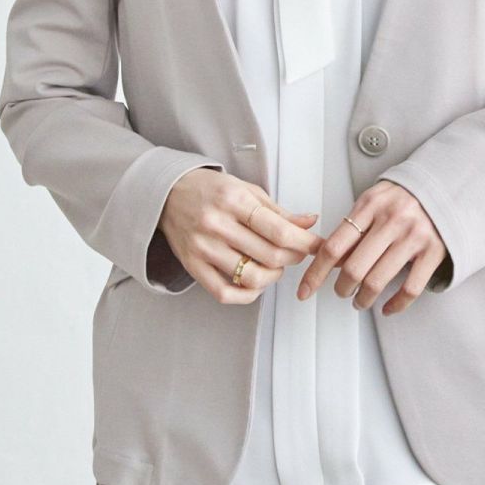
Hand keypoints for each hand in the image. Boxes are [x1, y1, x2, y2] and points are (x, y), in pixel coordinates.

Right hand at [159, 168, 323, 303]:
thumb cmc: (209, 190)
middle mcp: (217, 225)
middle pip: (270, 255)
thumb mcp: (246, 190)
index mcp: (234, 201)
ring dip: (273, 276)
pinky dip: (247, 294)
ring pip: (251, 277)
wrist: (167, 194)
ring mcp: (204, 248)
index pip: (279, 230)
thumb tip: (309, 223)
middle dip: (293, 258)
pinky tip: (255, 284)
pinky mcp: (193, 266)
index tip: (316, 246)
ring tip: (275, 266)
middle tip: (297, 253)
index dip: (305, 242)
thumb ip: (278, 210)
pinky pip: (225, 292)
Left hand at [297, 181, 446, 314]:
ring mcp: (414, 237)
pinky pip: (410, 288)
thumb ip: (353, 227)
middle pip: (354, 269)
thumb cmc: (403, 197)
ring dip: (363, 299)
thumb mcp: (373, 201)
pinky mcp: (434, 251)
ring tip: (360, 300)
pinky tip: (387, 307)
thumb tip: (330, 260)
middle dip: (342, 289)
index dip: (315, 273)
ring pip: (377, 281)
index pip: (333, 246)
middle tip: (342, 292)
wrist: (445, 187)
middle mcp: (392, 220)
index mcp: (370, 206)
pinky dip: (395, 304)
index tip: (305, 291)